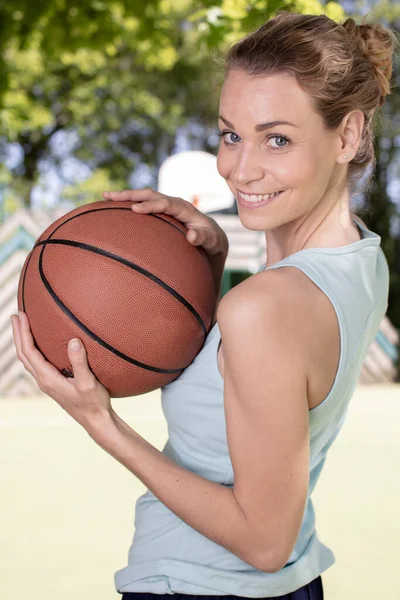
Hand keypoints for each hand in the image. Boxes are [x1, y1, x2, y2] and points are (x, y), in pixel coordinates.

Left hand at [10, 312, 110, 428]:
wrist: (95, 420)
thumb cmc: (93, 403)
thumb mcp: (88, 383)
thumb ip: (79, 362)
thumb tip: (72, 341)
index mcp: (47, 378)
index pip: (29, 351)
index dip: (24, 332)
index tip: (22, 315)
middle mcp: (43, 380)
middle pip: (23, 354)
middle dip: (18, 334)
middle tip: (15, 315)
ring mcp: (47, 383)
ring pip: (28, 359)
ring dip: (23, 341)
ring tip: (23, 327)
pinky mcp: (53, 383)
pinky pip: (36, 363)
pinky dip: (32, 350)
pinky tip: (40, 345)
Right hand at [102, 188, 228, 257]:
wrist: (212, 235)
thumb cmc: (211, 240)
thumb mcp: (210, 241)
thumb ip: (203, 238)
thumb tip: (192, 236)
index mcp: (184, 209)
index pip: (165, 203)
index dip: (151, 205)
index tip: (135, 209)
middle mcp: (174, 203)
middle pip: (150, 194)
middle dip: (131, 194)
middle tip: (110, 196)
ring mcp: (167, 205)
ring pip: (144, 196)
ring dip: (126, 196)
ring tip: (105, 196)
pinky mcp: (161, 210)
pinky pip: (144, 203)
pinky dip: (129, 203)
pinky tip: (113, 207)